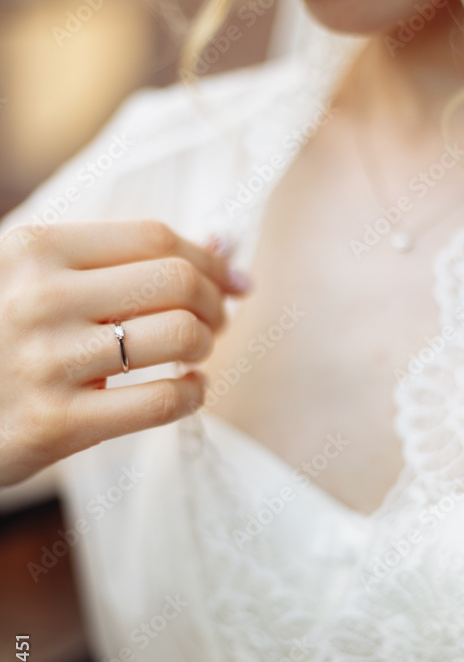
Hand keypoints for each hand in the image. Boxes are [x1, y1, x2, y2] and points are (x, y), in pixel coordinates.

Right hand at [0, 219, 250, 485]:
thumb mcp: (34, 280)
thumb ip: (116, 262)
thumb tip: (222, 247)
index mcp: (33, 249)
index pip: (153, 238)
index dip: (207, 259)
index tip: (231, 280)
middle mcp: (40, 297)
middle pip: (177, 281)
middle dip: (214, 302)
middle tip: (215, 322)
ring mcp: (48, 362)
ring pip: (180, 335)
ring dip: (205, 345)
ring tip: (192, 354)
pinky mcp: (57, 423)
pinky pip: (163, 401)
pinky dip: (194, 394)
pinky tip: (186, 390)